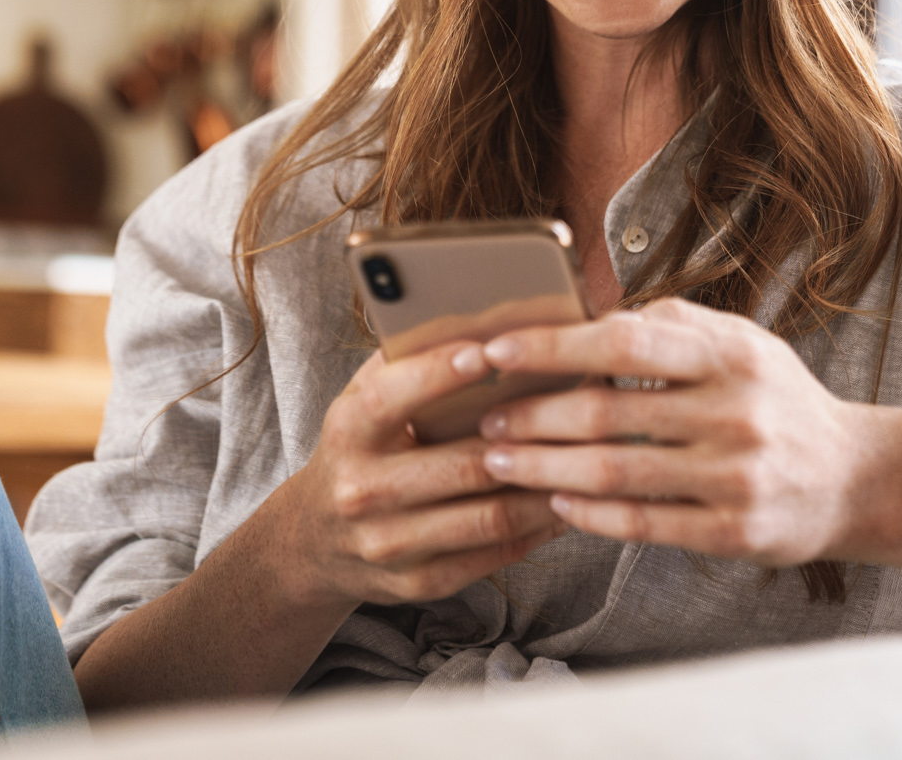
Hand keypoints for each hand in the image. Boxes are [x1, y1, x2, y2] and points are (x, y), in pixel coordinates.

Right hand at [273, 339, 566, 611]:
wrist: (316, 541)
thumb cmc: (358, 451)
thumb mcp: (362, 401)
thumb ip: (406, 363)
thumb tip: (478, 320)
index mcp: (348, 432)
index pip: (393, 398)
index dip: (441, 374)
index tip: (490, 351)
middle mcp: (363, 491)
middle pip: (463, 464)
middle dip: (528, 439)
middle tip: (579, 412)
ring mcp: (391, 543)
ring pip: (490, 516)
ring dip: (545, 488)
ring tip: (584, 460)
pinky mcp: (420, 581)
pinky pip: (494, 553)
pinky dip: (537, 528)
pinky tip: (563, 502)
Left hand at [473, 299, 878, 566]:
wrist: (856, 478)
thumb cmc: (778, 400)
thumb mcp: (742, 343)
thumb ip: (672, 325)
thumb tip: (588, 315)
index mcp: (729, 354)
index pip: (623, 339)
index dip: (551, 345)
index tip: (495, 352)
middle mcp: (735, 411)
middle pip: (607, 411)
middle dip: (533, 417)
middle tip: (485, 420)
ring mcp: (735, 475)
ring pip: (615, 472)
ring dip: (544, 469)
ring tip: (500, 463)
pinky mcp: (734, 531)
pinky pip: (643, 524)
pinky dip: (590, 515)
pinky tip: (554, 503)